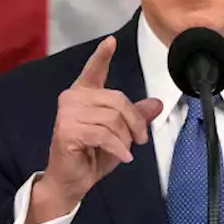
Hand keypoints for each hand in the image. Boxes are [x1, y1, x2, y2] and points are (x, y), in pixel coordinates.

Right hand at [27, 37, 162, 223]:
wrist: (70, 182)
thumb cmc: (91, 156)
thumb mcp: (119, 134)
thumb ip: (135, 116)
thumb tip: (156, 103)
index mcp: (84, 95)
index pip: (94, 70)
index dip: (102, 55)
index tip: (110, 41)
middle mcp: (72, 98)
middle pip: (117, 100)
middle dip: (135, 122)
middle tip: (140, 140)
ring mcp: (67, 113)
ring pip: (113, 119)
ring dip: (125, 139)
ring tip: (123, 150)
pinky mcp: (67, 130)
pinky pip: (104, 134)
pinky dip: (118, 148)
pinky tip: (122, 157)